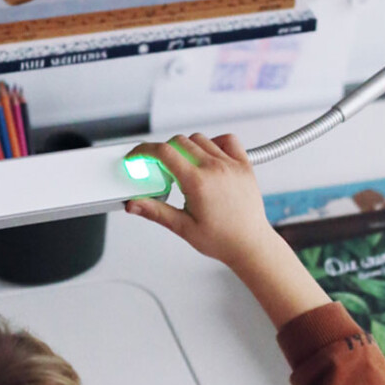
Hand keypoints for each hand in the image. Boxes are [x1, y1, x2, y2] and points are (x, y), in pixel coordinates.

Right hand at [124, 132, 329, 328]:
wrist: (250, 245)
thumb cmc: (222, 240)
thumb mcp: (182, 227)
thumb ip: (155, 212)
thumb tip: (134, 205)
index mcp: (198, 182)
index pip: (163, 153)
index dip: (143, 151)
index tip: (137, 156)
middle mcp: (215, 168)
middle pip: (179, 142)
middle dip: (163, 151)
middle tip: (160, 170)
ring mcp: (231, 165)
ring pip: (200, 139)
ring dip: (186, 148)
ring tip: (184, 170)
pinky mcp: (244, 165)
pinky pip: (227, 140)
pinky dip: (214, 143)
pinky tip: (208, 158)